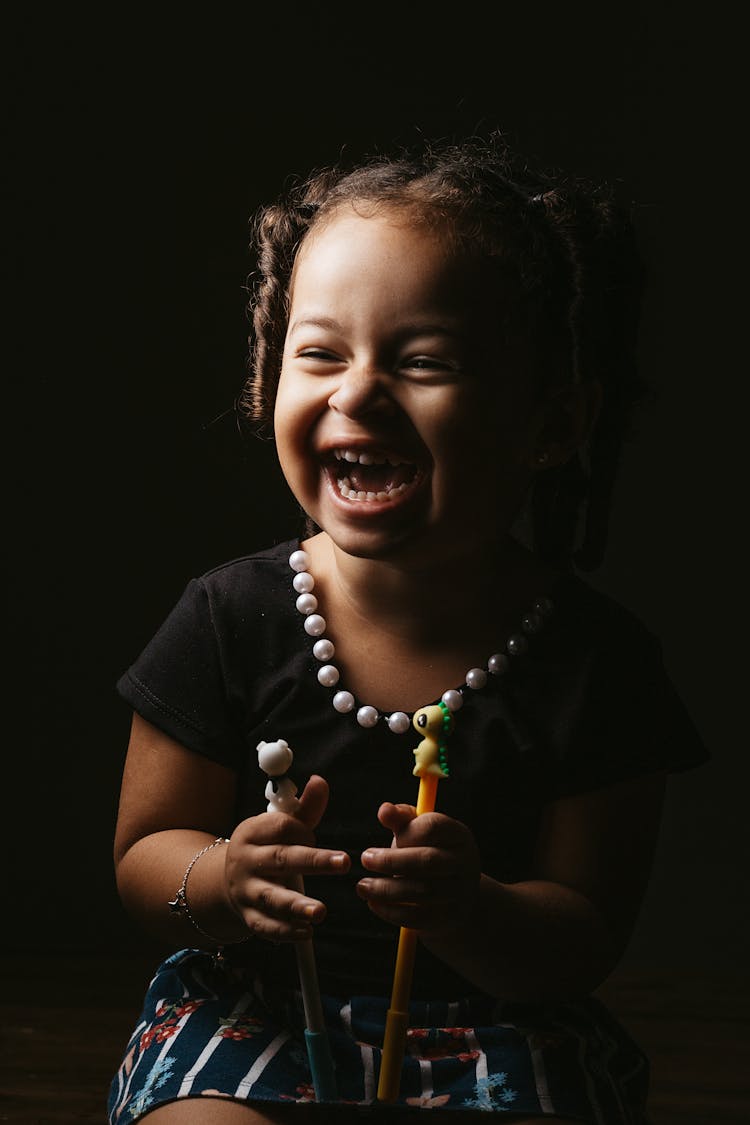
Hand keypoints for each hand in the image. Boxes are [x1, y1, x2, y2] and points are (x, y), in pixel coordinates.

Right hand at [225, 775, 349, 942]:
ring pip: (271, 898)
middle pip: (281, 859)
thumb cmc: (265, 848)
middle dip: (314, 861)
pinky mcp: (248, 916)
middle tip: (344, 862)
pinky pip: (266, 927)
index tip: (313, 837)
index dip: (304, 831)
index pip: (281, 827)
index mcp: (252, 832)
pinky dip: (286, 931)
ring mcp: (246, 891)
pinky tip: (307, 931)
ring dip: (297, 905)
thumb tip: (320, 781)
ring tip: (321, 911)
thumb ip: (304, 808)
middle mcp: (246, 861)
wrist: (226, 881)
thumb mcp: (279, 826)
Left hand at [356, 802, 480, 932]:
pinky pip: (420, 917)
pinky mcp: (453, 917)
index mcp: (458, 834)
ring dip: (386, 890)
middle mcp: (466, 861)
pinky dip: (392, 912)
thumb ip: (400, 818)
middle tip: (365, 859)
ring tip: (363, 886)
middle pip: (428, 860)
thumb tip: (384, 810)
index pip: (434, 827)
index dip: (404, 832)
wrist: (454, 893)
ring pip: (422, 891)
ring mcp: (463, 891)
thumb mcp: (417, 832)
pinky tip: (375, 904)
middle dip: (390, 861)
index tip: (382, 836)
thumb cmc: (427, 852)